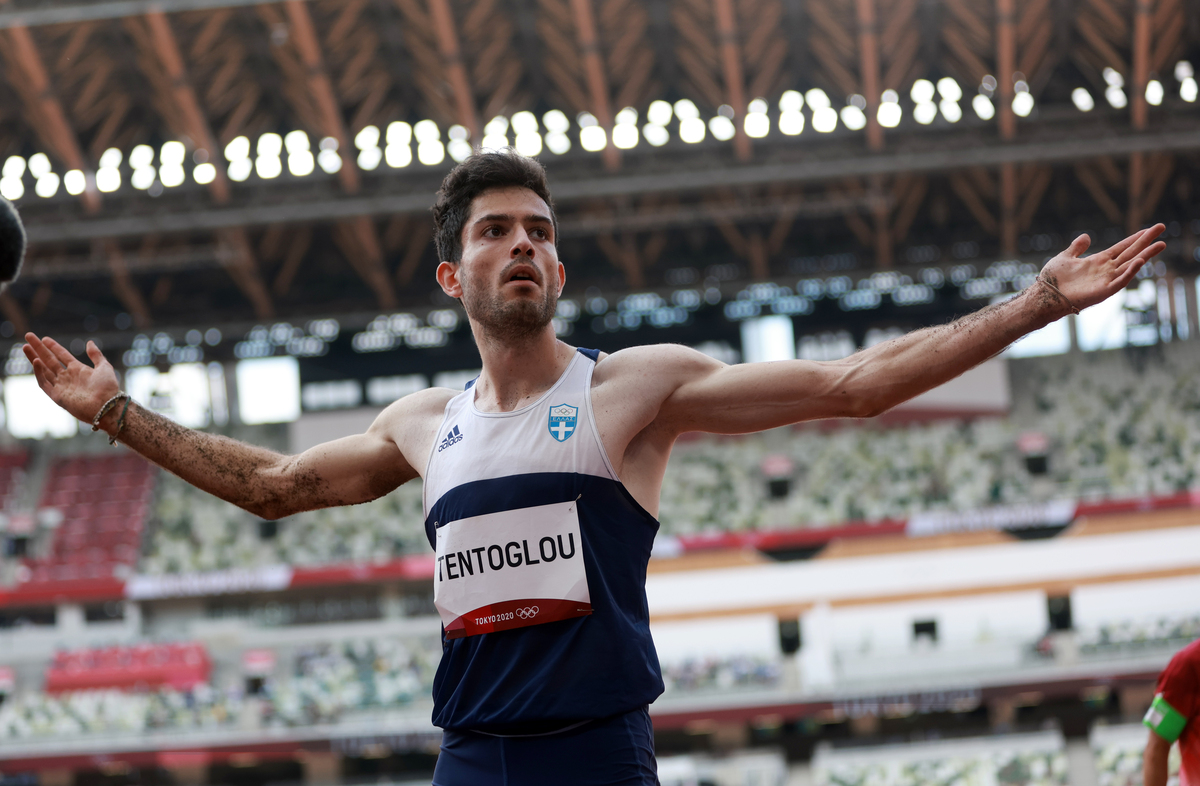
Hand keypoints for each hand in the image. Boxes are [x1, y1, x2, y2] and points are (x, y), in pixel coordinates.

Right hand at [21, 334, 120, 424]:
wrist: (107, 406)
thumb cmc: (108, 388)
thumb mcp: (104, 367)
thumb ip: (96, 355)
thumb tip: (89, 342)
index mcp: (78, 370)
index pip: (62, 355)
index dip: (53, 347)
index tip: (44, 338)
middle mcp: (68, 377)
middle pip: (49, 360)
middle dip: (39, 349)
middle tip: (29, 336)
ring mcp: (61, 386)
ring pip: (44, 370)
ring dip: (34, 358)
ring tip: (26, 346)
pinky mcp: (57, 396)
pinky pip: (45, 384)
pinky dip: (39, 373)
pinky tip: (36, 361)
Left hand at [1039, 224, 1166, 311]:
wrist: (1044, 296)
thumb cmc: (1052, 280)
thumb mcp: (1065, 257)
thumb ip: (1077, 247)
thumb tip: (1086, 236)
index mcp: (1098, 261)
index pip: (1122, 247)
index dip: (1135, 238)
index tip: (1149, 229)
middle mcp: (1105, 270)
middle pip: (1131, 253)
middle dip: (1146, 241)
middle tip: (1162, 227)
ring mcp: (1106, 281)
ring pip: (1130, 265)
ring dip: (1145, 255)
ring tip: (1161, 244)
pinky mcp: (1103, 292)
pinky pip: (1120, 281)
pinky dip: (1130, 272)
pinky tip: (1140, 262)